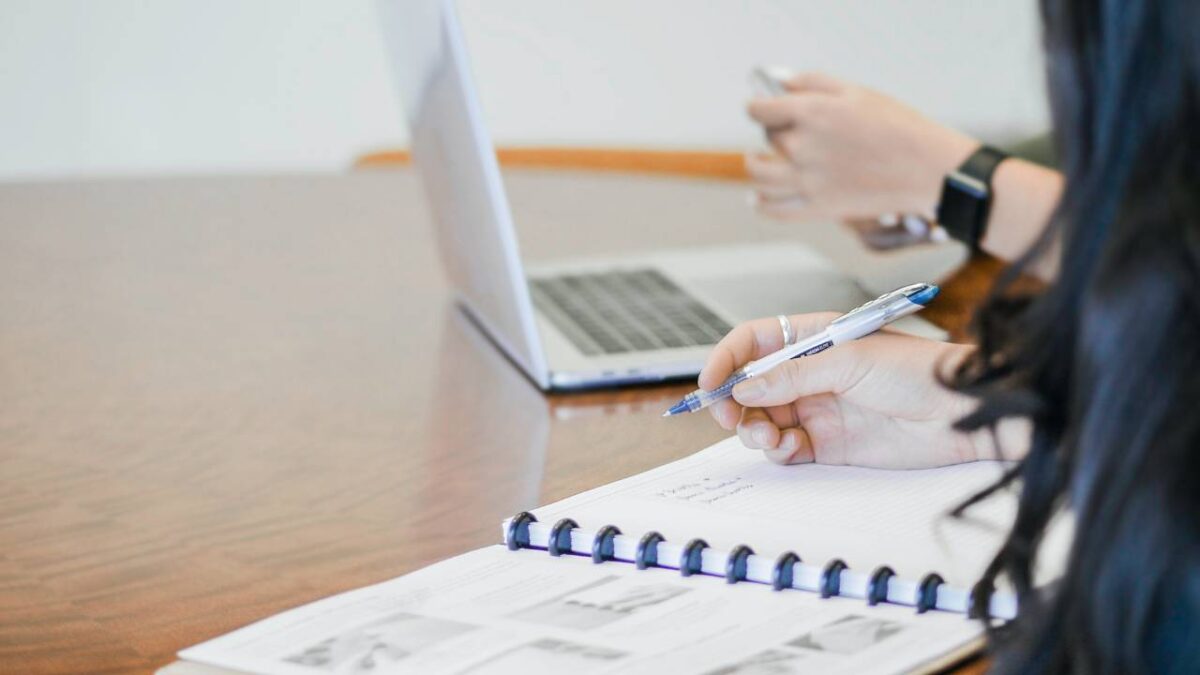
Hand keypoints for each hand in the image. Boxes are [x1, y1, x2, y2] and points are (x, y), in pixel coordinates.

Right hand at [699, 313, 1001, 468]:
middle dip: (733, 402)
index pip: (754, 342)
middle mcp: (810, 373)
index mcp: (813, 338)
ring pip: (763, 420)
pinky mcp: (829, 444)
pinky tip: (788, 448)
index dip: (727, 360)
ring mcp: (818, 409)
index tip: (709, 383)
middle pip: (750, 386)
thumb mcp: (849, 361)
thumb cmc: (919, 371)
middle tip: (730, 418)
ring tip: (766, 436)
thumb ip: (792, 376)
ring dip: (753, 429)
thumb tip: (744, 388)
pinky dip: (777, 450)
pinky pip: (786, 448)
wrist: (963, 414)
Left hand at [745, 72, 977, 221]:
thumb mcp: (855, 91)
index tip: (760, 106)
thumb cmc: (896, 125)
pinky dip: (761, 204)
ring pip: (760, 176)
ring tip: (757, 160)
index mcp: (810, 113)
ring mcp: (807, 180)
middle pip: (768, 138)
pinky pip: (775, 210)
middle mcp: (802, 147)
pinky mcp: (817, 208)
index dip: (757, 105)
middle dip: (773, 130)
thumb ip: (811, 83)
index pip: (760, 109)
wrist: (926, 168)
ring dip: (755, 166)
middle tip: (787, 128)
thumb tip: (779, 83)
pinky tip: (758, 198)